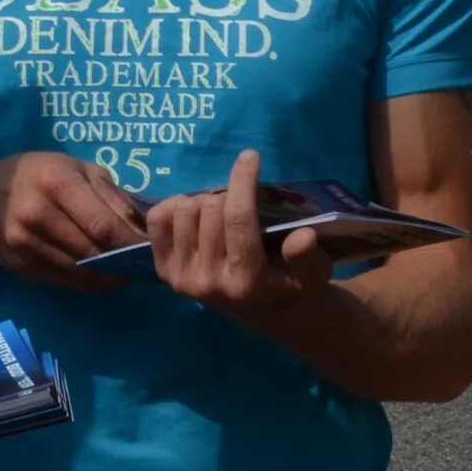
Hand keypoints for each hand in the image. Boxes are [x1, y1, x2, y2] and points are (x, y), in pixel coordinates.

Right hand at [0, 151, 145, 289]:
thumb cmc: (40, 175)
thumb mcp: (78, 169)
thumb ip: (112, 196)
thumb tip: (146, 228)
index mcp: (56, 182)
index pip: (102, 224)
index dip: (130, 243)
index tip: (150, 250)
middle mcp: (37, 214)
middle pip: (92, 252)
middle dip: (124, 262)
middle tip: (145, 265)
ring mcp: (25, 243)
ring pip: (80, 272)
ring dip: (110, 277)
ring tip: (129, 273)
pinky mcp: (20, 266)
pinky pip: (65, 281)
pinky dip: (90, 283)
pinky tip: (105, 277)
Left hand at [148, 150, 333, 324]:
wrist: (264, 314)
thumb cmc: (291, 285)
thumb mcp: (313, 274)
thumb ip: (307, 256)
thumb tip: (303, 236)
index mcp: (246, 281)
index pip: (238, 218)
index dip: (243, 180)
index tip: (250, 156)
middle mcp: (209, 282)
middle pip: (210, 209)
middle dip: (228, 193)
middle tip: (241, 199)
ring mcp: (182, 278)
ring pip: (184, 211)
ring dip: (203, 200)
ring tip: (220, 209)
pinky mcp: (165, 272)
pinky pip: (158, 221)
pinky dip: (174, 207)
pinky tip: (195, 212)